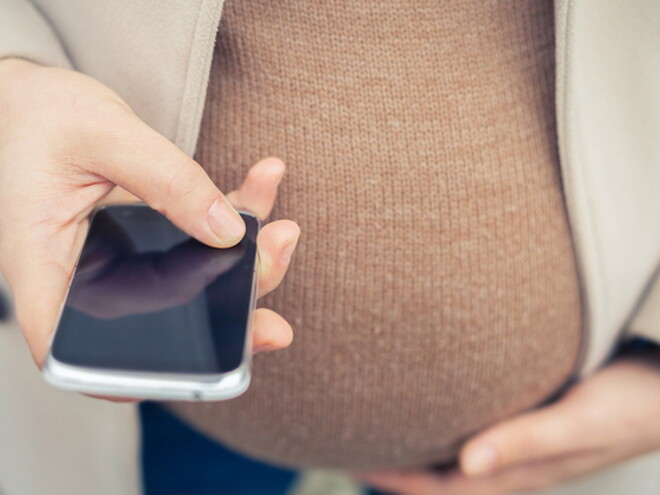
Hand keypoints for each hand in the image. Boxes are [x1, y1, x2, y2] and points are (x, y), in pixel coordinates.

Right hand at [0, 58, 298, 370]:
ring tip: (284, 228)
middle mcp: (86, 277)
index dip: (133, 378)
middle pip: (162, 320)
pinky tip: (265, 179)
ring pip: (196, 283)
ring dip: (249, 259)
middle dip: (232, 303)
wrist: (35, 100)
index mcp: (47, 265)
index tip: (203, 374)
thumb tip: (228, 232)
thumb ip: (167, 179)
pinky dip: (239, 213)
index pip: (71, 348)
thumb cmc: (44, 115)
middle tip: (276, 262)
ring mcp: (122, 262)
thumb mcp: (102, 134)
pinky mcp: (150, 237)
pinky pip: (203, 238)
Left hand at [358, 351, 659, 493]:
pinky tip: (438, 406)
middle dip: (398, 468)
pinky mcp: (534, 419)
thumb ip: (527, 442)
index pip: (442, 486)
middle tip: (354, 443)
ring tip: (384, 429)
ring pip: (458, 457)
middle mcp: (515, 461)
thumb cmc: (631, 404)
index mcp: (519, 470)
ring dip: (420, 449)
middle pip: (442, 476)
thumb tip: (466, 463)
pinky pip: (479, 433)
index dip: (395, 479)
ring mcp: (524, 443)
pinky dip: (448, 429)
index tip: (353, 460)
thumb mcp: (580, 422)